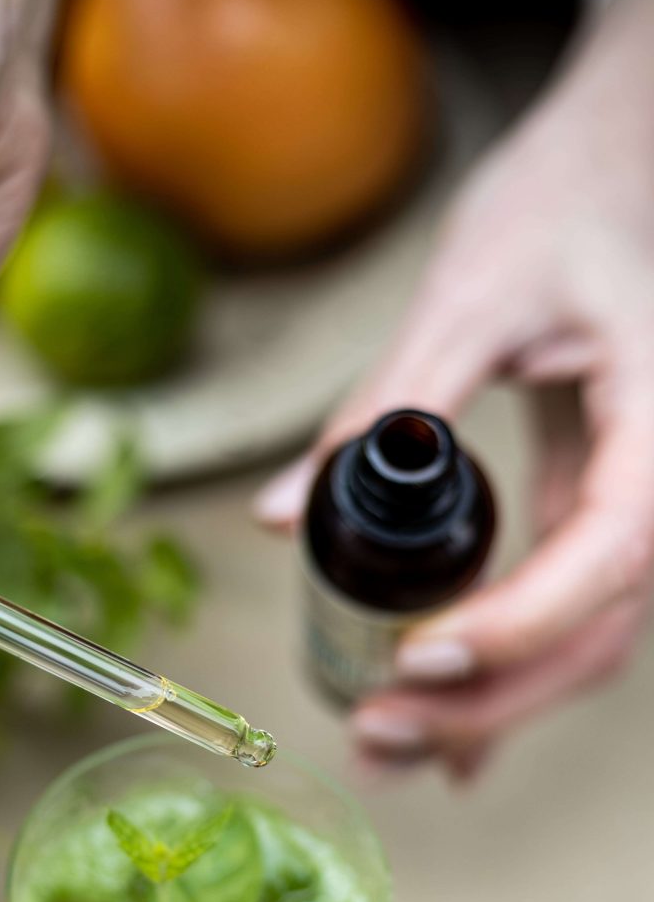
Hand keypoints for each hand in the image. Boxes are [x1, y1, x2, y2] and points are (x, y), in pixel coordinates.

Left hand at [257, 0, 653, 777]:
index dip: (517, 620)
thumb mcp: (469, 293)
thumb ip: (381, 409)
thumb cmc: (567, 202)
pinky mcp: (595, 507)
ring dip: (490, 706)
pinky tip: (443, 722)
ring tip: (388, 742)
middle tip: (378, 733)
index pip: (606, 552)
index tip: (416, 650)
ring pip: (584, 642)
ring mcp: (633, 504)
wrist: (621, 159)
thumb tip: (284, 518)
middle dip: (488, 699)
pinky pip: (562, 611)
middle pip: (596, 633)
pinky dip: (501, 670)